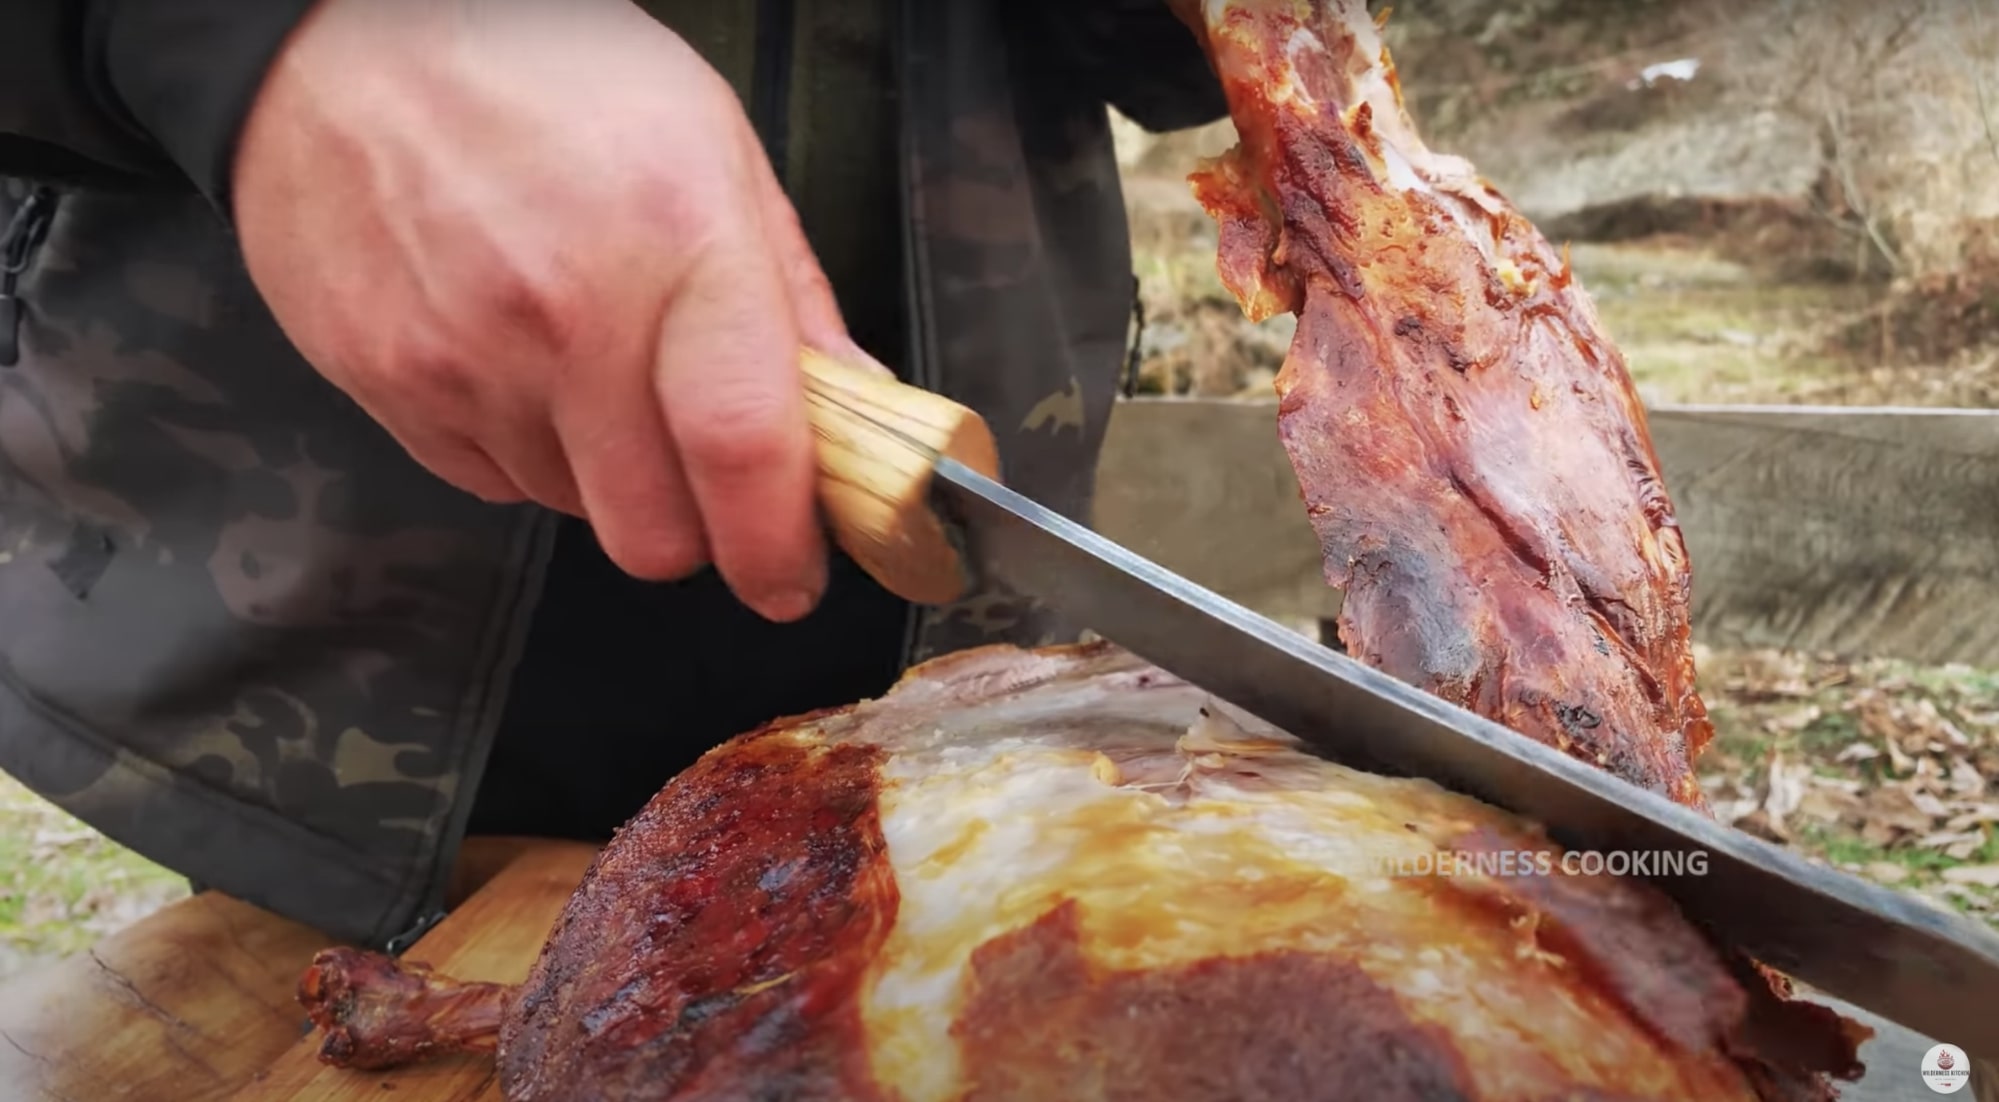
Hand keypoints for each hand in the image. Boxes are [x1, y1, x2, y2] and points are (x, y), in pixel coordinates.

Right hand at [231, 0, 870, 621]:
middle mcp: (565, 313)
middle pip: (655, 532)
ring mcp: (464, 359)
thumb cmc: (535, 67)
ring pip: (574, 513)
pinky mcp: (388, 385)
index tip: (794, 573)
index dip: (779, 543)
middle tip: (706, 476)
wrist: (338, 38)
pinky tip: (522, 361)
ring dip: (608, 477)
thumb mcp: (711, 141)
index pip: (742, 447)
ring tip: (595, 367)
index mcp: (674, 238)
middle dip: (698, 530)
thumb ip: (790, 293)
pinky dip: (526, 450)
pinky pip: (489, 482)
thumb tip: (858, 403)